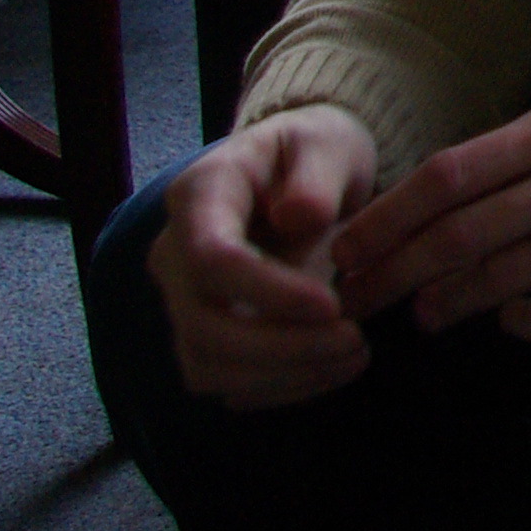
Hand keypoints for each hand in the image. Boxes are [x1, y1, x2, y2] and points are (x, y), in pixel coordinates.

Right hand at [145, 104, 382, 408]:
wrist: (302, 176)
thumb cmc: (314, 155)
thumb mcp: (327, 144)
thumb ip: (316, 176)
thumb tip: (298, 217)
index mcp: (199, 195)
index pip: (211, 258)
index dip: (267, 292)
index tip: (332, 305)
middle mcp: (175, 254)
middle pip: (202, 325)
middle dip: (280, 346)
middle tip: (355, 340)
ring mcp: (183, 299)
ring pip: (206, 364)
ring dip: (281, 375)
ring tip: (355, 356)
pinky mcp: (203, 335)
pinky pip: (225, 380)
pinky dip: (279, 386)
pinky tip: (333, 369)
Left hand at [330, 73, 530, 345]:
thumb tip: (454, 189)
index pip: (449, 176)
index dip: (388, 217)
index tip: (350, 246)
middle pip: (458, 234)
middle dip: (393, 272)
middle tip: (356, 298)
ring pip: (500, 280)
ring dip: (448, 303)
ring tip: (424, 315)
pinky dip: (523, 324)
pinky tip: (512, 319)